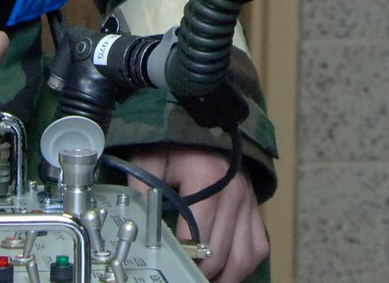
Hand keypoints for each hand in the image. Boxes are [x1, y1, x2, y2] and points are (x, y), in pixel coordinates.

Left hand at [126, 143, 266, 282]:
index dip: (182, 261)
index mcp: (206, 178)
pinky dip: (243, 265)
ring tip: (204, 280)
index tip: (170, 269)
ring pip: (243, 257)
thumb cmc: (174, 143)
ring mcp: (248, 201)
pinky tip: (225, 270)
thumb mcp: (150, 160)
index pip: (196, 237)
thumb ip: (138, 191)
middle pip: (219, 253)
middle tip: (182, 277)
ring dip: (225, 277)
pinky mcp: (255, 206)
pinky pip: (258, 247)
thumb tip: (130, 227)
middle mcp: (233, 192)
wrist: (205, 120)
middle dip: (200, 274)